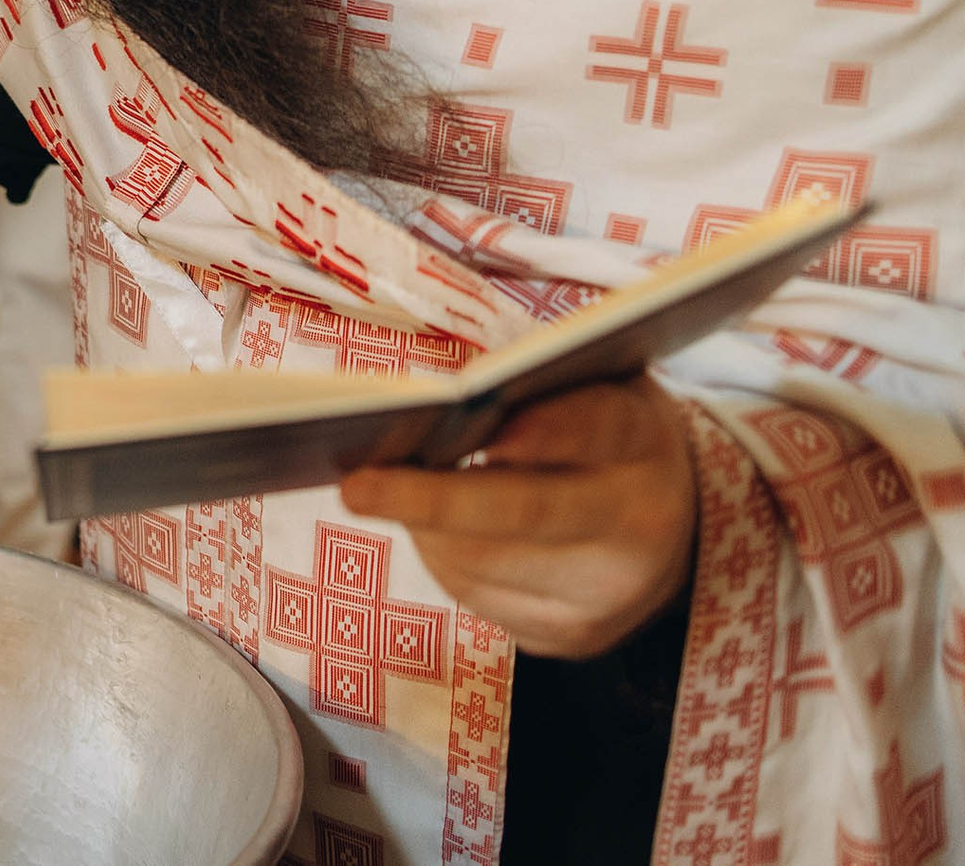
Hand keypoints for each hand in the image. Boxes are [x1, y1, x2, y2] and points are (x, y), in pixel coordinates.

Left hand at [339, 379, 698, 658]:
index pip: (593, 431)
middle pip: (525, 515)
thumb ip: (539, 387)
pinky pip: (477, 598)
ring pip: (484, 566)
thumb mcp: (593, 386)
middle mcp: (637, 534)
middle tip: (356, 488)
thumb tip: (452, 404)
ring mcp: (605, 600)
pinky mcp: (567, 638)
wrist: (669, 525)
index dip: (543, 432)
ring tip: (383, 488)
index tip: (488, 431)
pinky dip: (440, 555)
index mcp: (644, 446)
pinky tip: (431, 527)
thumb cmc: (602, 433)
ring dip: (422, 526)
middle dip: (432, 501)